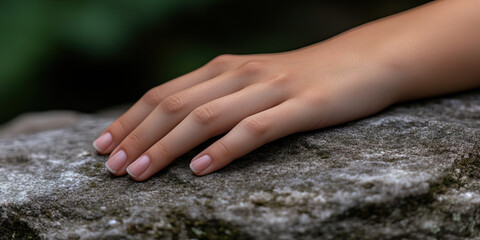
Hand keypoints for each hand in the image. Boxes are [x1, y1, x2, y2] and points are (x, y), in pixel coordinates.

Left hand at [93, 40, 397, 180]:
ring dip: (168, 146)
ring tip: (140, 173)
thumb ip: (218, 96)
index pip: (163, 94)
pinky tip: (200, 170)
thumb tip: (177, 125)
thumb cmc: (303, 78)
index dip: (128, 119)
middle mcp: (239, 74)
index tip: (101, 146)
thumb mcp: (252, 82)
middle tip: (111, 167)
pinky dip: (223, 150)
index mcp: (224, 68)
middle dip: (137, 136)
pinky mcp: (300, 107)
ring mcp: (269, 89)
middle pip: (176, 106)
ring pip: (206, 117)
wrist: (362, 61)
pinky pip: (254, 129)